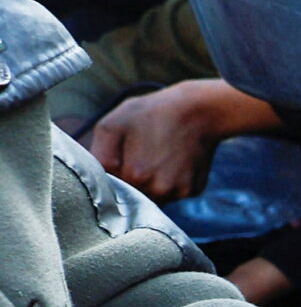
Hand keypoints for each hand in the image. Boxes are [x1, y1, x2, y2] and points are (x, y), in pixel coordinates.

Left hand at [86, 80, 279, 201]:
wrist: (200, 110)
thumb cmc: (152, 112)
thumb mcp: (113, 124)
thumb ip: (97, 154)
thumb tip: (95, 178)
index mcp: (134, 175)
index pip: (110, 189)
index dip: (108, 177)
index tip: (115, 161)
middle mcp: (158, 189)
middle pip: (132, 196)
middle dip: (128, 181)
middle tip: (137, 155)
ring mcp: (178, 192)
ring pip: (152, 197)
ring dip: (148, 184)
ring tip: (155, 157)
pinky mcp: (193, 190)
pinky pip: (171, 193)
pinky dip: (168, 181)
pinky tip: (172, 161)